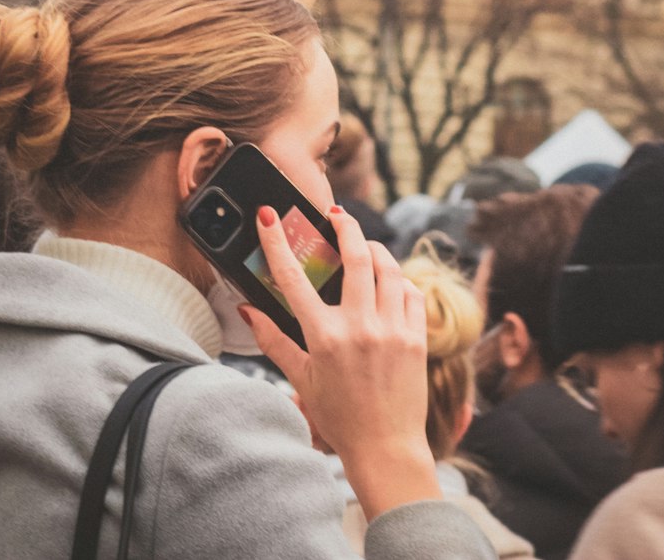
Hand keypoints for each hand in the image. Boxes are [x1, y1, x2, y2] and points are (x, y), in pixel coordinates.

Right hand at [241, 204, 439, 518]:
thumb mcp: (301, 379)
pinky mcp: (416, 337)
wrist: (386, 447)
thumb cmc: (339, 417)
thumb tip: (247, 309)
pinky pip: (410, 291)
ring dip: (375, 249)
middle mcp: (360, 327)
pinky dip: (399, 280)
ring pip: (389, 268)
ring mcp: (392, 330)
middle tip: (337, 215)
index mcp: (324, 337)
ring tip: (364, 245)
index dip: (276, 242)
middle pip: (356, 256)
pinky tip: (389, 282)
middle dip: (345, 226)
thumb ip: (273, 340)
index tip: (268, 216)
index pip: (293, 279)